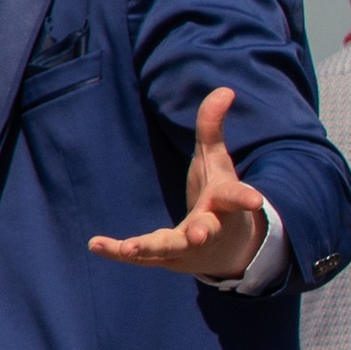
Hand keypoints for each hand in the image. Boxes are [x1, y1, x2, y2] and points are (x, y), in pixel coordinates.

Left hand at [88, 88, 269, 279]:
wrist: (226, 249)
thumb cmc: (218, 198)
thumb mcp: (216, 161)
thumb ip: (213, 127)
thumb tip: (225, 89)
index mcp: (223, 204)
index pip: (234, 197)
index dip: (244, 197)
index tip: (256, 200)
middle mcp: (208, 229)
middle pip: (205, 231)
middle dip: (201, 232)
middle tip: (198, 235)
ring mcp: (187, 249)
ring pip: (168, 249)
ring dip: (149, 247)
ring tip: (128, 247)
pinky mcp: (166, 259)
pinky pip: (140, 257)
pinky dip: (118, 251)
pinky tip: (94, 244)